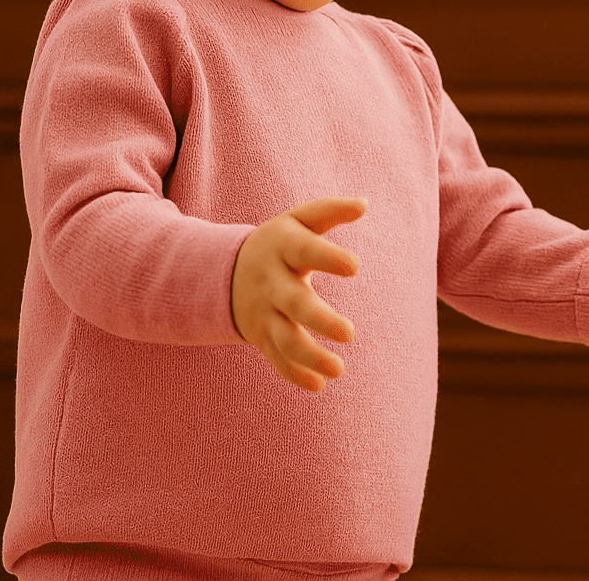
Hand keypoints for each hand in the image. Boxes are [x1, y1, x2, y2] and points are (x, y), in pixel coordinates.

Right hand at [231, 196, 363, 391]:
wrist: (224, 272)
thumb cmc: (280, 243)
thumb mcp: (297, 220)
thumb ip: (329, 211)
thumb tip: (364, 203)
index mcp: (283, 247)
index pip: (305, 250)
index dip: (328, 257)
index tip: (355, 267)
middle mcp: (272, 281)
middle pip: (294, 303)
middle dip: (320, 320)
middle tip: (350, 334)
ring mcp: (264, 312)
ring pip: (284, 338)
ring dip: (310, 356)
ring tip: (338, 370)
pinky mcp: (262, 336)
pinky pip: (276, 358)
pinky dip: (294, 373)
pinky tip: (319, 385)